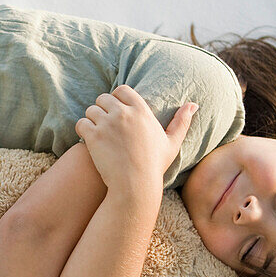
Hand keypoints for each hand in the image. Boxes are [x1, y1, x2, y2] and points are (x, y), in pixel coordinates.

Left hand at [75, 85, 197, 192]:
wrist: (135, 186)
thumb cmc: (154, 166)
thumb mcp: (172, 143)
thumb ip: (182, 121)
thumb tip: (194, 105)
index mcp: (141, 111)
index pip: (122, 90)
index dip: (116, 98)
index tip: (115, 110)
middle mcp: (123, 113)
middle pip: (103, 98)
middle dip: (102, 109)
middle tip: (104, 124)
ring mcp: (107, 124)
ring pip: (91, 110)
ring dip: (92, 120)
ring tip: (97, 133)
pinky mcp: (94, 136)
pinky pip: (81, 123)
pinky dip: (83, 130)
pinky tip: (88, 140)